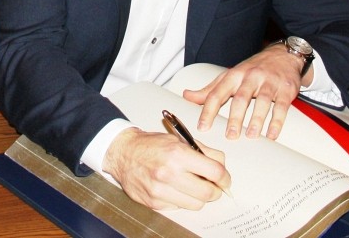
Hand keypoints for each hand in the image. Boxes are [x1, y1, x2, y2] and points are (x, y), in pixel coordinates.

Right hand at [102, 127, 231, 209]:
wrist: (123, 153)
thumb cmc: (151, 145)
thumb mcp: (179, 139)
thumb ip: (203, 151)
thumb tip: (222, 165)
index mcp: (178, 154)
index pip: (214, 172)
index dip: (225, 178)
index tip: (225, 179)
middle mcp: (169, 173)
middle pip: (208, 193)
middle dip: (215, 191)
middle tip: (213, 186)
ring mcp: (161, 191)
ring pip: (195, 204)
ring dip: (199, 197)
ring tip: (192, 186)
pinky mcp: (154, 203)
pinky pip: (179, 208)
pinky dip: (182, 200)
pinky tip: (175, 189)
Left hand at [184, 44, 302, 140]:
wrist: (282, 56)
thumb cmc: (252, 69)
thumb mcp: (229, 76)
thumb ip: (210, 89)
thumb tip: (188, 96)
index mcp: (234, 75)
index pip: (218, 93)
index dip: (208, 110)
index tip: (203, 126)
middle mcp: (250, 77)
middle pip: (241, 98)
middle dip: (235, 118)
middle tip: (230, 135)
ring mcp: (269, 83)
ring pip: (263, 101)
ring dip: (256, 120)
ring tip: (250, 135)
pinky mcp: (285, 89)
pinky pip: (281, 106)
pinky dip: (277, 121)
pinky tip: (272, 134)